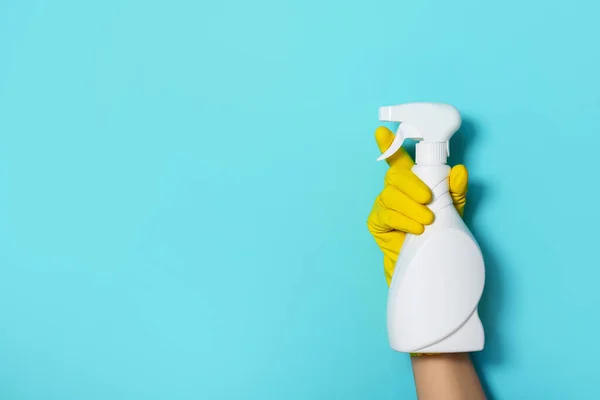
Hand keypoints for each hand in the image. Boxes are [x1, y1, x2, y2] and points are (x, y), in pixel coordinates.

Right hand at [367, 126, 468, 285]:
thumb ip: (456, 190)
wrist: (426, 261)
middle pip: (394, 176)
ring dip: (410, 206)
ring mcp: (383, 205)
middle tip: (428, 198)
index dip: (388, 144)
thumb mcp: (453, 209)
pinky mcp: (377, 223)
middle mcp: (394, 190)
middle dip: (411, 184)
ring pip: (391, 195)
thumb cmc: (438, 231)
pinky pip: (386, 215)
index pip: (397, 158)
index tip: (381, 131)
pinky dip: (403, 220)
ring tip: (427, 219)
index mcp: (410, 181)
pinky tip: (416, 228)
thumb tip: (460, 171)